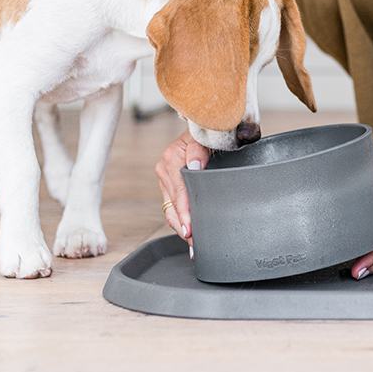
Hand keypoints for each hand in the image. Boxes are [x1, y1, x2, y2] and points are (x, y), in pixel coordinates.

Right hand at [155, 131, 210, 254]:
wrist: (204, 126)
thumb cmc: (207, 133)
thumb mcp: (205, 138)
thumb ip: (199, 151)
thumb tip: (193, 167)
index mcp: (172, 159)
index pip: (179, 193)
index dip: (184, 213)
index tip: (189, 229)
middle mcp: (165, 169)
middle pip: (172, 206)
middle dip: (182, 227)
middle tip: (194, 245)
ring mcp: (165, 178)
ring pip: (170, 209)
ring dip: (180, 227)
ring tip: (192, 245)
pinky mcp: (169, 184)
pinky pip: (172, 206)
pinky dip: (180, 220)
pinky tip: (188, 232)